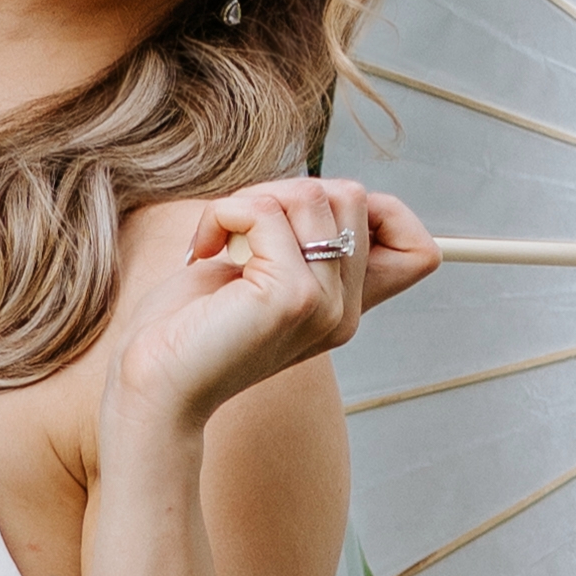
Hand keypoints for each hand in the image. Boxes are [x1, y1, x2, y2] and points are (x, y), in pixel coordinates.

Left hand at [105, 178, 440, 441]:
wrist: (154, 385)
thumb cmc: (191, 324)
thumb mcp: (260, 273)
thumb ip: (301, 241)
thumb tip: (331, 191)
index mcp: (345, 309)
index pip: (421, 251)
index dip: (380, 211)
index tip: (305, 223)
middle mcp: (345, 312)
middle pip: (352, 196)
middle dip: (284, 193)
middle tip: (240, 229)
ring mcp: (324, 305)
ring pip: (311, 194)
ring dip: (251, 201)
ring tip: (221, 242)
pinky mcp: (291, 297)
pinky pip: (266, 212)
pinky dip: (225, 214)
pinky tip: (204, 250)